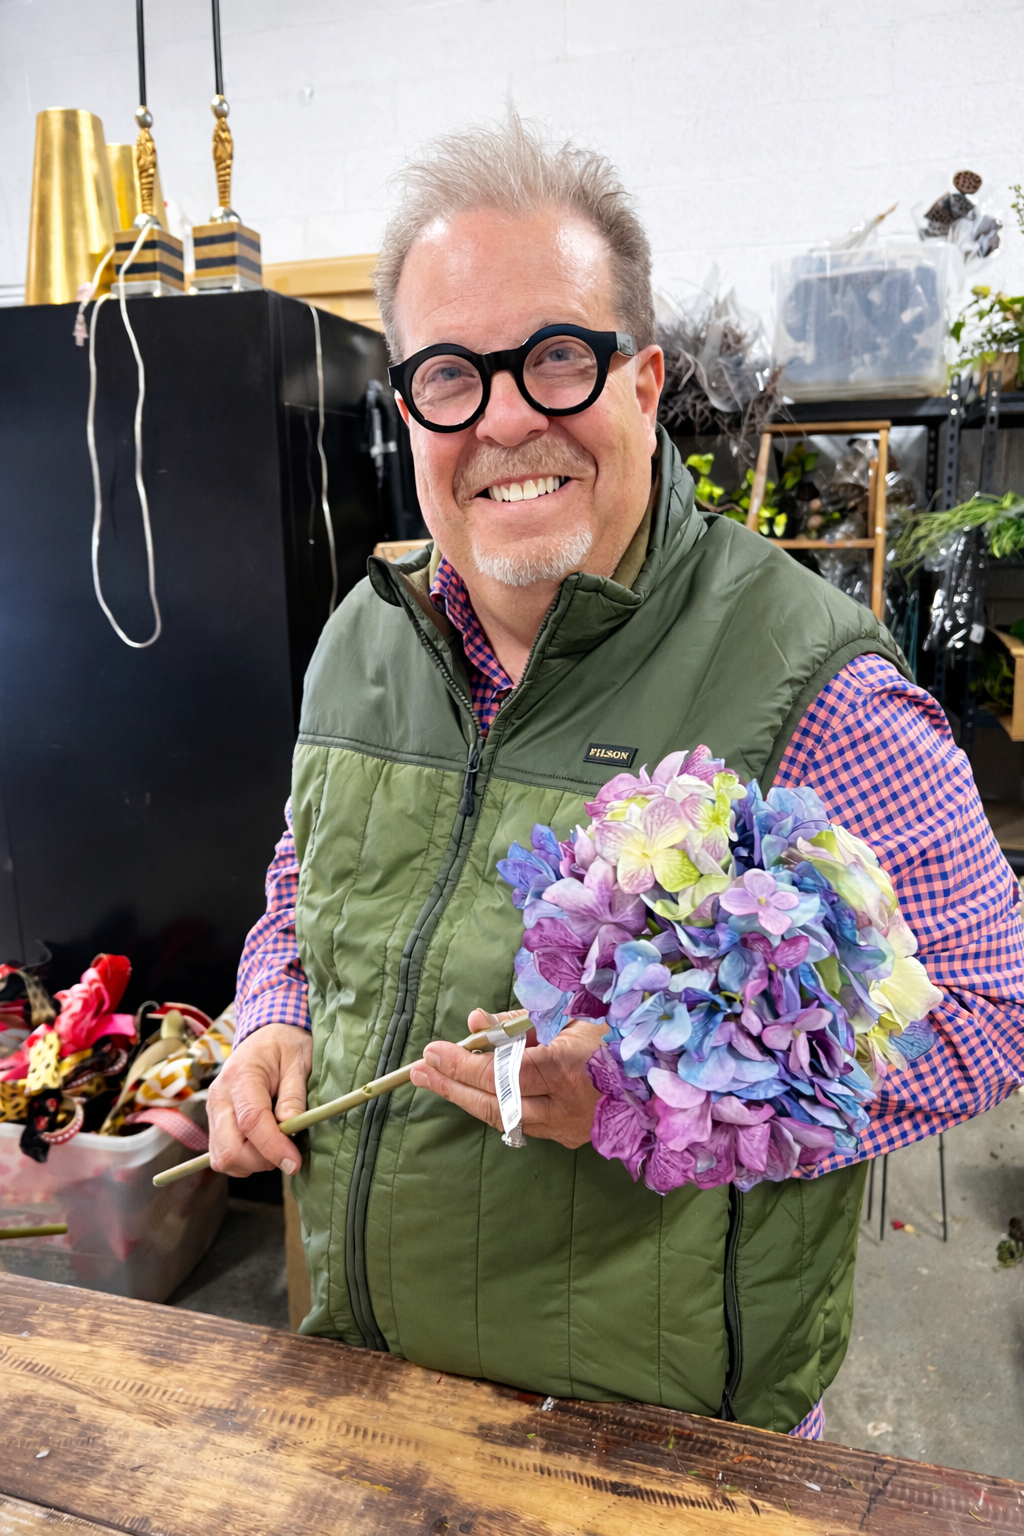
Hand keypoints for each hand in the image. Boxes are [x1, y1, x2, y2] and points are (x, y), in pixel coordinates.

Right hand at [207, 1023, 311, 1177]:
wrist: (266, 1035)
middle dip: (262, 1161)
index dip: (273, 1147)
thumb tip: (291, 1131)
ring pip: (223, 1158)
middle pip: (230, 1149)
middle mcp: (219, 1097)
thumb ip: (294, 1097)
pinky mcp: (214, 1123)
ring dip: (253, 1163)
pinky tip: (263, 1146)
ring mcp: (213, 1111)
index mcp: (241, 1076)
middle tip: (289, 1153)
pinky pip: (222, 1156)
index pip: (250, 1121)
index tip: (294, 1162)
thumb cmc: (285, 1045)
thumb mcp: (299, 1062)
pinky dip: (244, 1161)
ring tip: (277, 1146)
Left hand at [408, 1009, 604, 1148]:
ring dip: (464, 1097)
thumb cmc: (616, 1037)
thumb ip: (521, 1023)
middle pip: (498, 1100)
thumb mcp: (571, 1015)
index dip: (468, 1063)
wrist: (661, 1080)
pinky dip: (493, 1104)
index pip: (507, 1071)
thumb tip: (476, 1023)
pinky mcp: (568, 1137)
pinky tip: (470, 1091)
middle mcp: (567, 1103)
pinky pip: (519, 1121)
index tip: (435, 1050)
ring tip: (433, 1078)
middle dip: (454, 1083)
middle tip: (420, 1069)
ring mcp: (568, 1125)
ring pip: (503, 1117)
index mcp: (571, 1065)